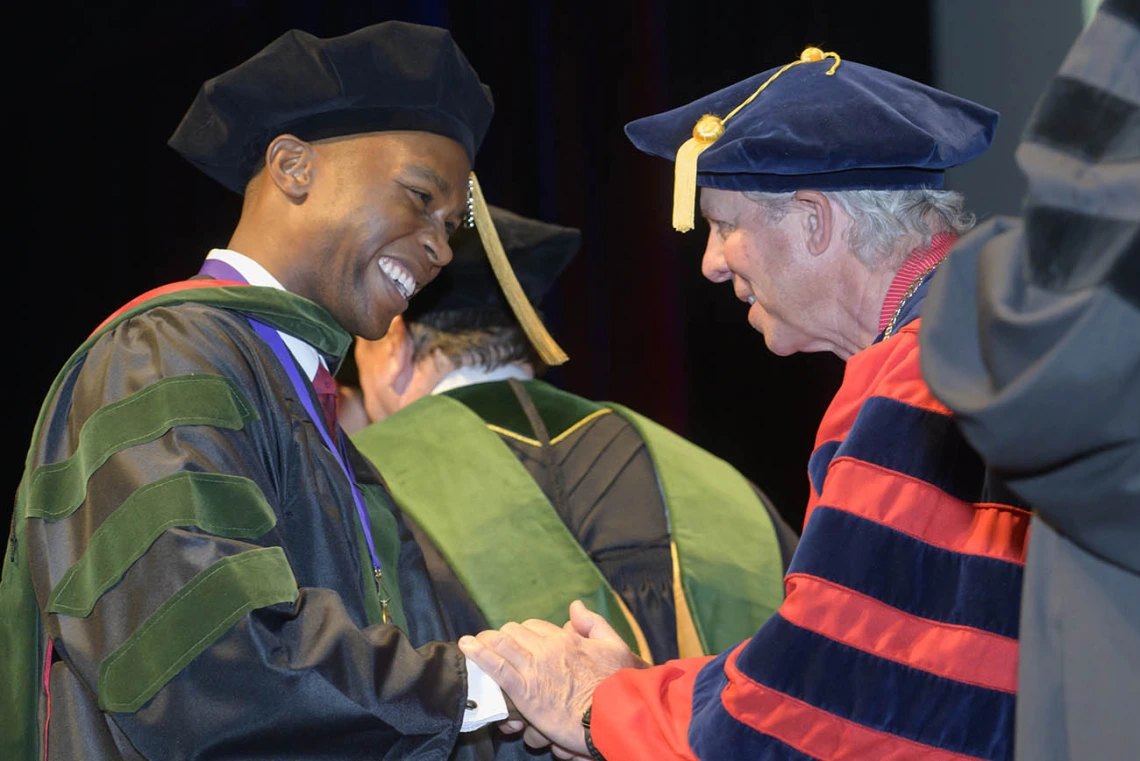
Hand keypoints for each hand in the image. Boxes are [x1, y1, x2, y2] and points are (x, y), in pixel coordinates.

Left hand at [459, 601, 647, 754]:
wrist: (616, 716)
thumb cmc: (619, 685)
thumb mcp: (614, 647)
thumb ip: (593, 623)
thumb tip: (575, 605)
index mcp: (566, 640)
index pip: (535, 627)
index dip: (524, 633)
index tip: (519, 641)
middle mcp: (548, 649)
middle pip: (514, 632)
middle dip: (503, 637)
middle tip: (494, 645)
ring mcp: (535, 669)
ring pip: (502, 644)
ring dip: (485, 642)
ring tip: (472, 643)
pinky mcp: (525, 691)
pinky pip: (497, 666)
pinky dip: (479, 654)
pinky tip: (466, 647)